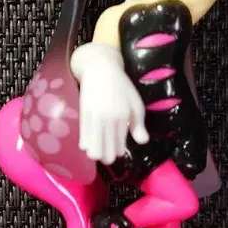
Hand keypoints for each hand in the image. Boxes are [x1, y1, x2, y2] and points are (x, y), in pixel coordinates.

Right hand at [70, 42, 148, 165]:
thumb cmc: (122, 87)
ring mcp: (95, 116)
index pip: (119, 143)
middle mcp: (109, 118)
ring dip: (95, 152)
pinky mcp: (84, 112)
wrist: (101, 70)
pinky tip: (86, 147)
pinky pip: (84, 133)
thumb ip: (139, 124)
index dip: (117, 151)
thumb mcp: (135, 104)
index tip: (117, 153)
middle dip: (106, 156)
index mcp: (124, 117)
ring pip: (94, 144)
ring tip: (96, 154)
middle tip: (107, 157)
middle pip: (105, 147)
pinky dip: (85, 142)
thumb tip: (143, 141)